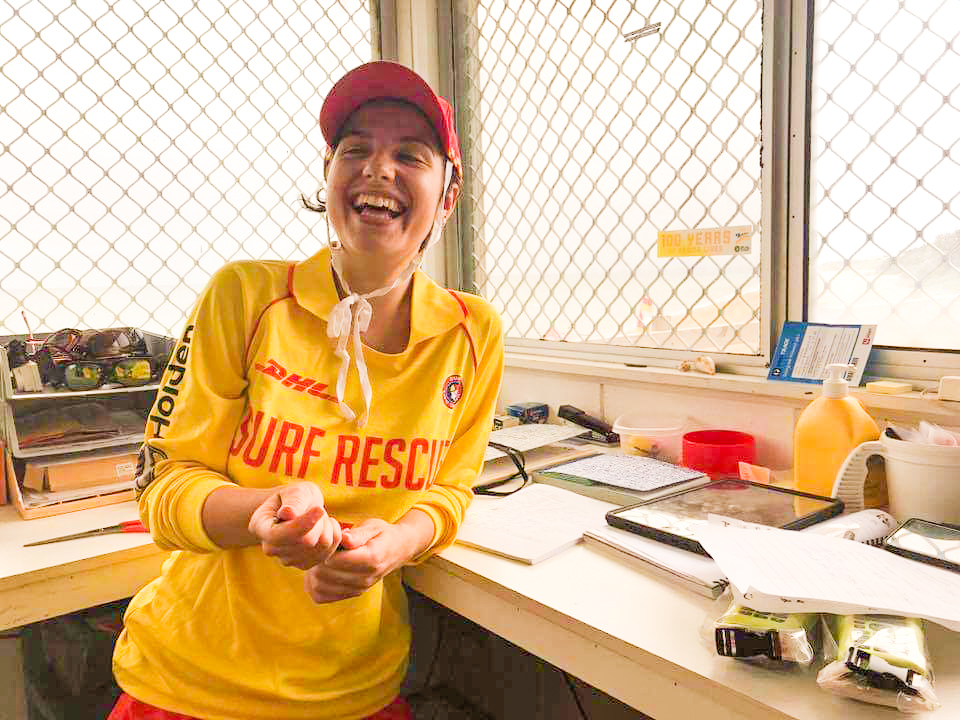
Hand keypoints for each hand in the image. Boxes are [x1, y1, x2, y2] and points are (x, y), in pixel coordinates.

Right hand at [248, 481, 342, 569]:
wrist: (299, 509)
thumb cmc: (295, 497)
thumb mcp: (295, 491)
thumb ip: (293, 501)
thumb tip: (287, 513)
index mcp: (260, 526)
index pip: (279, 535)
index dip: (302, 524)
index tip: (320, 509)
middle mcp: (269, 548)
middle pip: (305, 542)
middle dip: (318, 522)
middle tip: (317, 509)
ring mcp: (286, 559)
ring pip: (320, 547)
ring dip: (327, 528)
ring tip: (319, 518)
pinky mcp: (303, 565)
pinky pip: (329, 553)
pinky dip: (333, 538)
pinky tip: (324, 528)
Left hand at [303, 519, 418, 603]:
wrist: (398, 550)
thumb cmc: (382, 534)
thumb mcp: (373, 527)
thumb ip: (358, 534)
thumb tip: (343, 538)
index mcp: (371, 558)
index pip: (334, 561)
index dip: (323, 550)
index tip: (324, 539)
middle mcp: (365, 578)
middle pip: (324, 575)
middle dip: (316, 560)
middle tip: (318, 548)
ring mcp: (359, 588)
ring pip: (320, 587)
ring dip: (313, 572)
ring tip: (319, 558)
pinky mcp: (353, 594)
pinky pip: (322, 596)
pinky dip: (315, 585)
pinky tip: (320, 571)